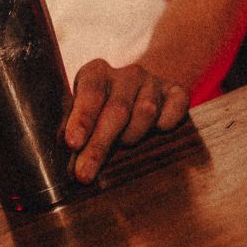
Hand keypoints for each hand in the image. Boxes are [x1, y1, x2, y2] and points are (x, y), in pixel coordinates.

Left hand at [64, 60, 189, 184]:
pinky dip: (165, 124)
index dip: (82, 118)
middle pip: (117, 109)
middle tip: (86, 174)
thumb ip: (77, 132)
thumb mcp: (85, 114)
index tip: (74, 143)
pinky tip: (158, 132)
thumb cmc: (103, 111)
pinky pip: (174, 111)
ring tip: (125, 144)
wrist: (141, 93)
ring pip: (146, 111)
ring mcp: (153, 81)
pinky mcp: (176, 92)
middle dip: (99, 145)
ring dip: (133, 135)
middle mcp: (126, 73)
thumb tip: (70, 165)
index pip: (90, 92)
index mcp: (97, 72)